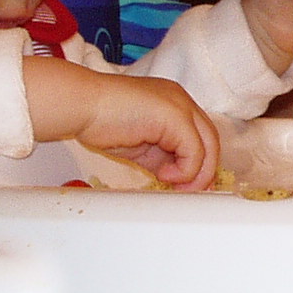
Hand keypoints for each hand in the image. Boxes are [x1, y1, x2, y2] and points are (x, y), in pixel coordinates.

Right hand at [25, 59, 218, 188]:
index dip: (199, 163)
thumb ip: (161, 158)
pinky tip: (164, 175)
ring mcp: (181, 106)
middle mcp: (181, 101)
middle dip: (203, 171)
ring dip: (196, 174)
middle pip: (210, 140)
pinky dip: (185, 171)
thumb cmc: (100, 120)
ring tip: (175, 186)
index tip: (190, 185)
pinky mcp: (176, 117)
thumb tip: (174, 179)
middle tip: (189, 192)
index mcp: (173, 103)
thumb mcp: (140, 145)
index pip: (199, 135)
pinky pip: (194, 152)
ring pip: (208, 146)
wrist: (82, 105)